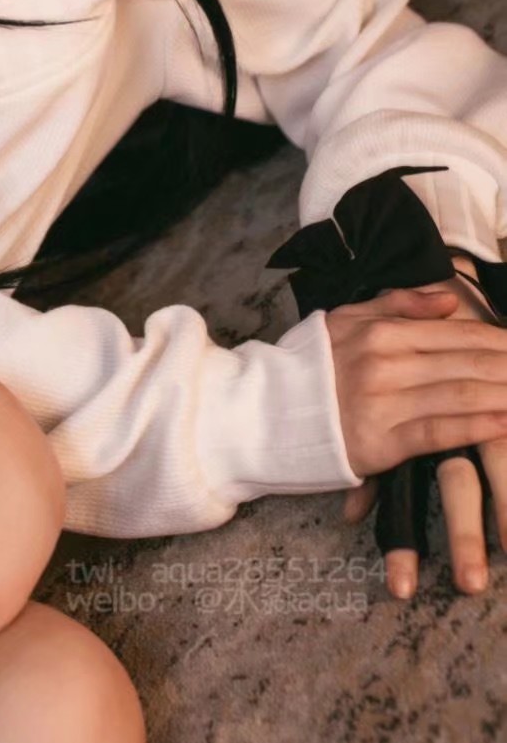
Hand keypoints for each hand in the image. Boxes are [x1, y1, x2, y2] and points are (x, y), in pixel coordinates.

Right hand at [337, 259, 506, 597]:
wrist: (259, 413)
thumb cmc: (306, 368)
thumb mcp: (344, 320)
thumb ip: (397, 305)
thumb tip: (448, 299)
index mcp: (380, 329)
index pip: (458, 333)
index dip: (501, 341)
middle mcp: (384, 361)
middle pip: (468, 362)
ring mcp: (382, 402)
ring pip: (460, 394)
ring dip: (505, 394)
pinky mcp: (378, 443)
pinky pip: (437, 433)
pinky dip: (476, 427)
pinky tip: (504, 422)